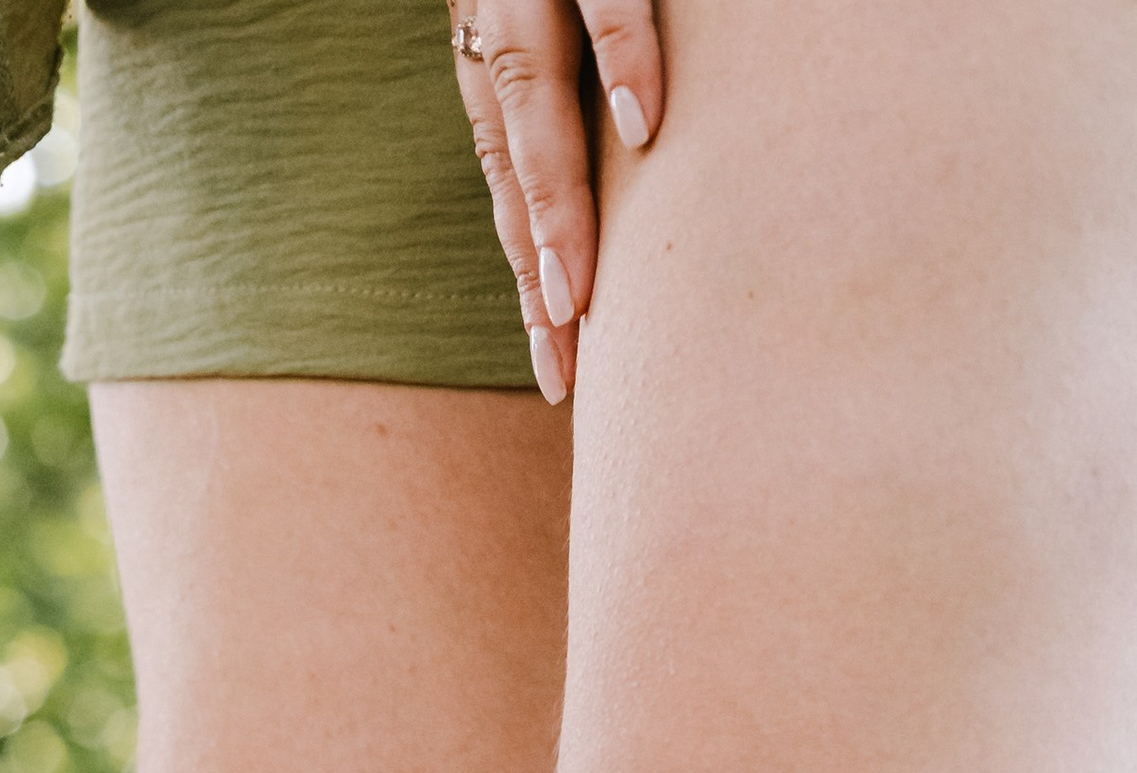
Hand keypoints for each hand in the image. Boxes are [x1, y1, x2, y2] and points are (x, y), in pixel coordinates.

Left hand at [450, 0, 661, 405]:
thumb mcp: (554, 42)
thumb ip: (569, 107)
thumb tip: (629, 185)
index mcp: (494, 68)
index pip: (511, 193)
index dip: (530, 282)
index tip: (556, 371)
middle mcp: (499, 35)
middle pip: (516, 170)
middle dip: (538, 272)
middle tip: (564, 363)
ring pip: (536, 105)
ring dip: (558, 202)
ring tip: (577, 292)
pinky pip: (607, 1)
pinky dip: (624, 58)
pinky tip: (642, 124)